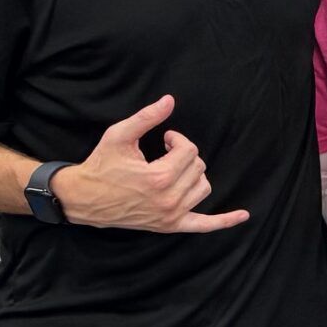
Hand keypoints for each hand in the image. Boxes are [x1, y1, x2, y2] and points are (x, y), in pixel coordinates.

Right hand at [51, 96, 248, 232]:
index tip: (165, 139)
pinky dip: (224, 221)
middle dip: (184, 155)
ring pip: (203, 188)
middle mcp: (169, 200)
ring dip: (194, 175)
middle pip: (198, 168)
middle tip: (165, 153)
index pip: (189, 151)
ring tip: (174, 170)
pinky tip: (243, 215)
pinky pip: (204, 225)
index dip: (178, 140)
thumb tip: (170, 100)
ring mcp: (171, 216)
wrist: (84, 199)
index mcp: (159, 178)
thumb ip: (146, 117)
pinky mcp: (170, 226)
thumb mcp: (119, 136)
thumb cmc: (101, 166)